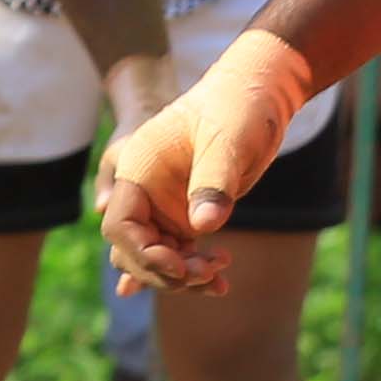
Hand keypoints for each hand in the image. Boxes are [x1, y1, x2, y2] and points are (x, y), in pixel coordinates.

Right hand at [98, 36, 309, 294]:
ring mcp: (164, 206)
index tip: (178, 264)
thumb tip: (204, 227)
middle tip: (207, 273)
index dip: (142, 252)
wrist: (260, 92)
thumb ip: (212, 182)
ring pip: (156, 258)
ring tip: (220, 279)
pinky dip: (193, 271)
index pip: (120, 226)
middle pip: (133, 251)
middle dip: (165, 270)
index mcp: (138, 172)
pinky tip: (213, 287)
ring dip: (182, 277)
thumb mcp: (227, 141)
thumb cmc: (239, 105)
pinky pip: (179, 253)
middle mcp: (144, 194)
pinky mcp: (186, 214)